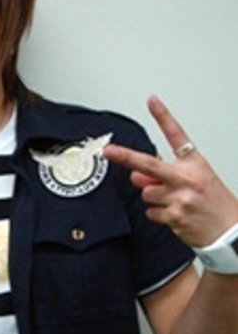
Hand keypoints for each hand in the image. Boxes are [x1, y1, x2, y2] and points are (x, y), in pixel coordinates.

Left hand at [103, 95, 237, 247]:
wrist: (230, 232)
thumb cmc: (214, 204)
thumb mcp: (196, 181)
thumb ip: (165, 175)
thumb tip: (136, 175)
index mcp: (195, 164)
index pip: (177, 136)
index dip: (163, 117)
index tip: (152, 101)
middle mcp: (186, 178)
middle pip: (148, 164)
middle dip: (124, 156)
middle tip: (108, 151)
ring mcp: (179, 198)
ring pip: (146, 193)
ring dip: (154, 198)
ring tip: (176, 203)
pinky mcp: (174, 217)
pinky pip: (151, 212)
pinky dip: (159, 215)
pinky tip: (176, 216)